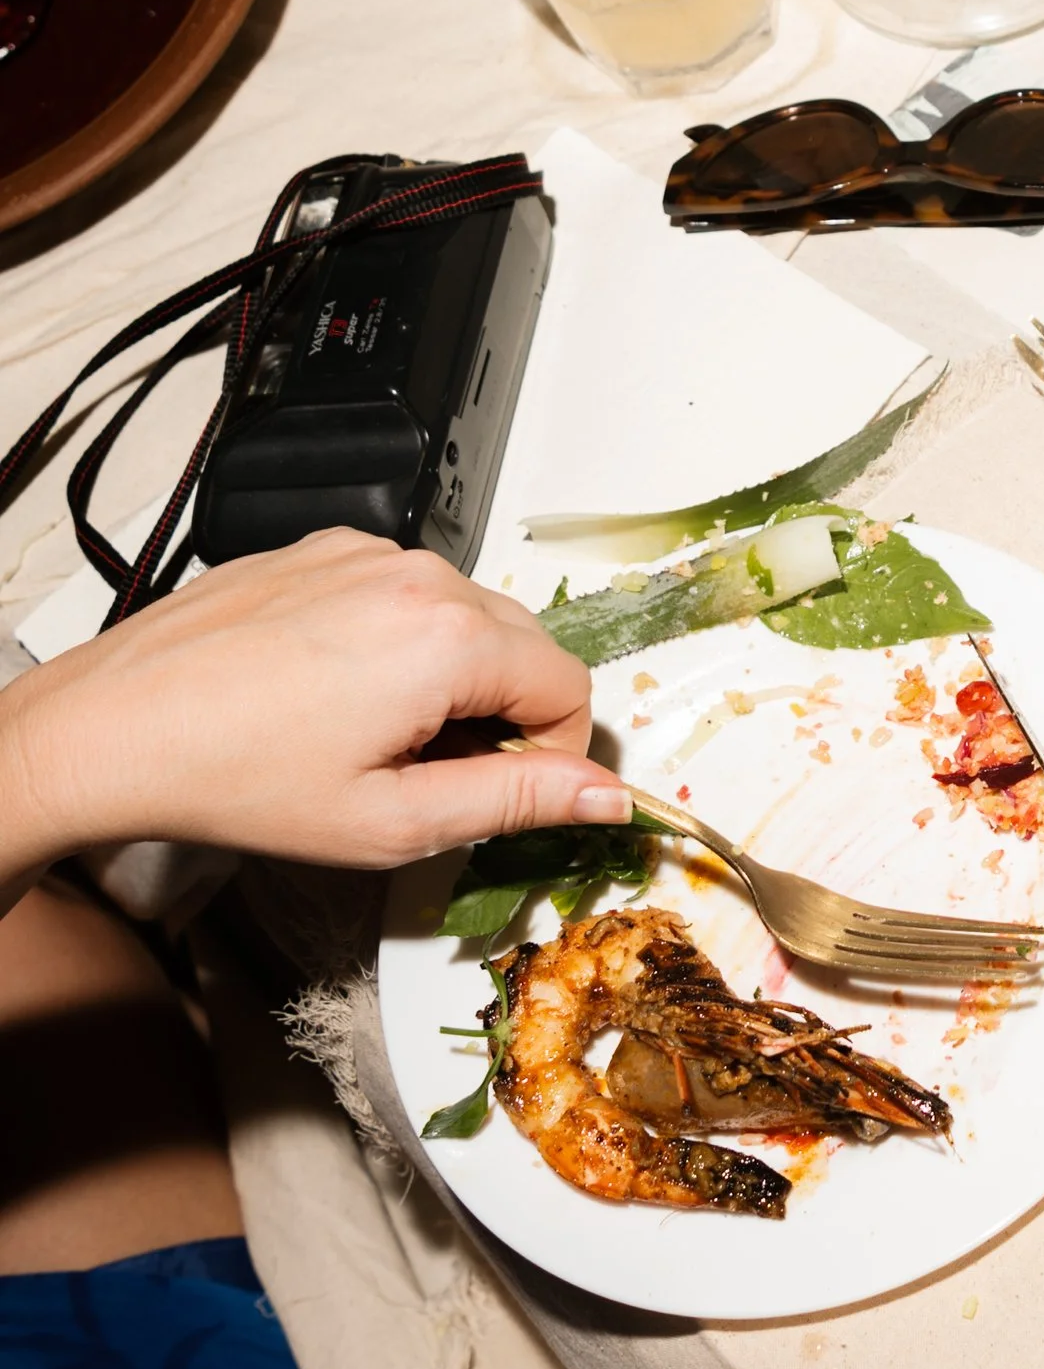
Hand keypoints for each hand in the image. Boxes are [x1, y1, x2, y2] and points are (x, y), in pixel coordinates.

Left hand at [0, 531, 628, 893]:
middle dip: (500, 713)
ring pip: (464, 616)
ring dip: (448, 676)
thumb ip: (514, 802)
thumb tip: (606, 794)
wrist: (113, 728)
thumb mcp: (390, 819)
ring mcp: (364, 553)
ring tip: (371, 734)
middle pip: (524, 643)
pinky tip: (333, 692)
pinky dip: (396, 640)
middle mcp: (416, 574)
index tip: (492, 791)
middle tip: (427, 774)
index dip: (548, 754)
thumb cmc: (235, 777)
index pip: (569, 687)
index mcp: (447, 638)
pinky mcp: (321, 549)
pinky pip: (402, 591)